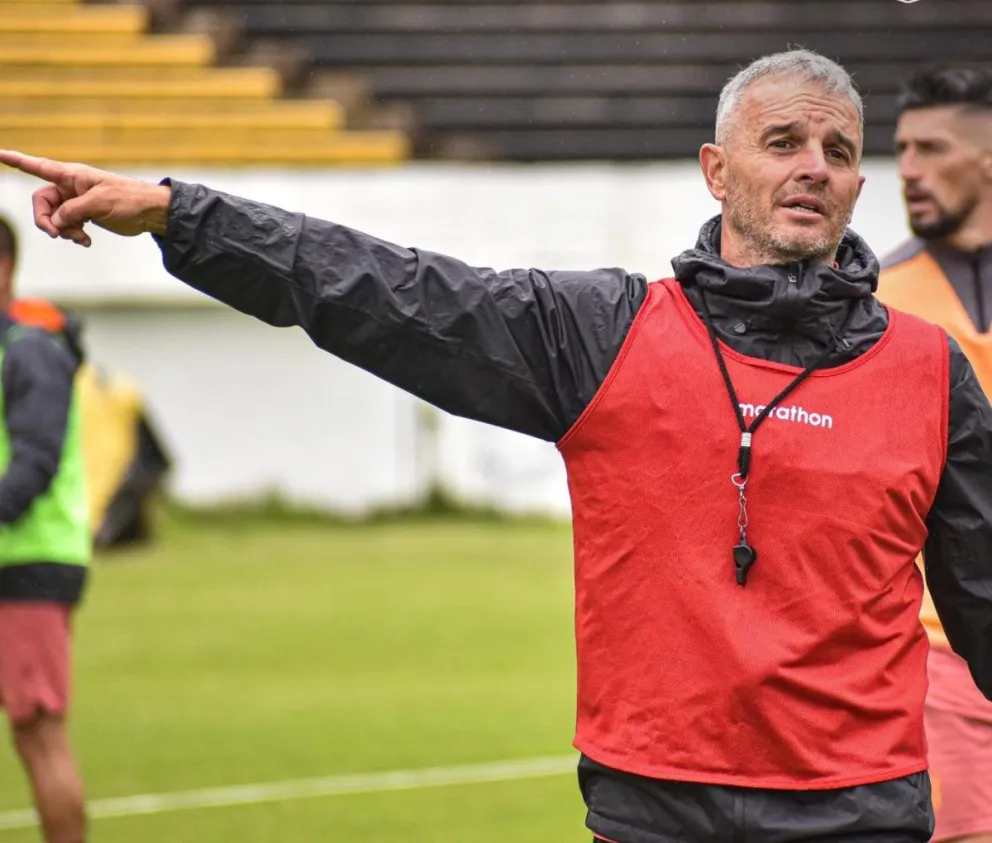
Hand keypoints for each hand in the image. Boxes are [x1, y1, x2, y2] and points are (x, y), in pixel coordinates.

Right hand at [0, 150, 170, 247]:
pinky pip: (68, 225)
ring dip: (63, 230)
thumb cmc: (128, 199)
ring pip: (55, 217)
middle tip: (58, 235)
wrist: (150, 213)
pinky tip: (86, 241)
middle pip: (42, 202)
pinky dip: (73, 234)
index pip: (39, 167)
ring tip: (81, 238)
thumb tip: (54, 222)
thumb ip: (72, 211)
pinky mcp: (85, 214)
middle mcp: (71, 186)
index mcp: (72, 176)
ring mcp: (77, 201)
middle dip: (46, 220)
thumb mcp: (99, 204)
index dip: (18, 161)